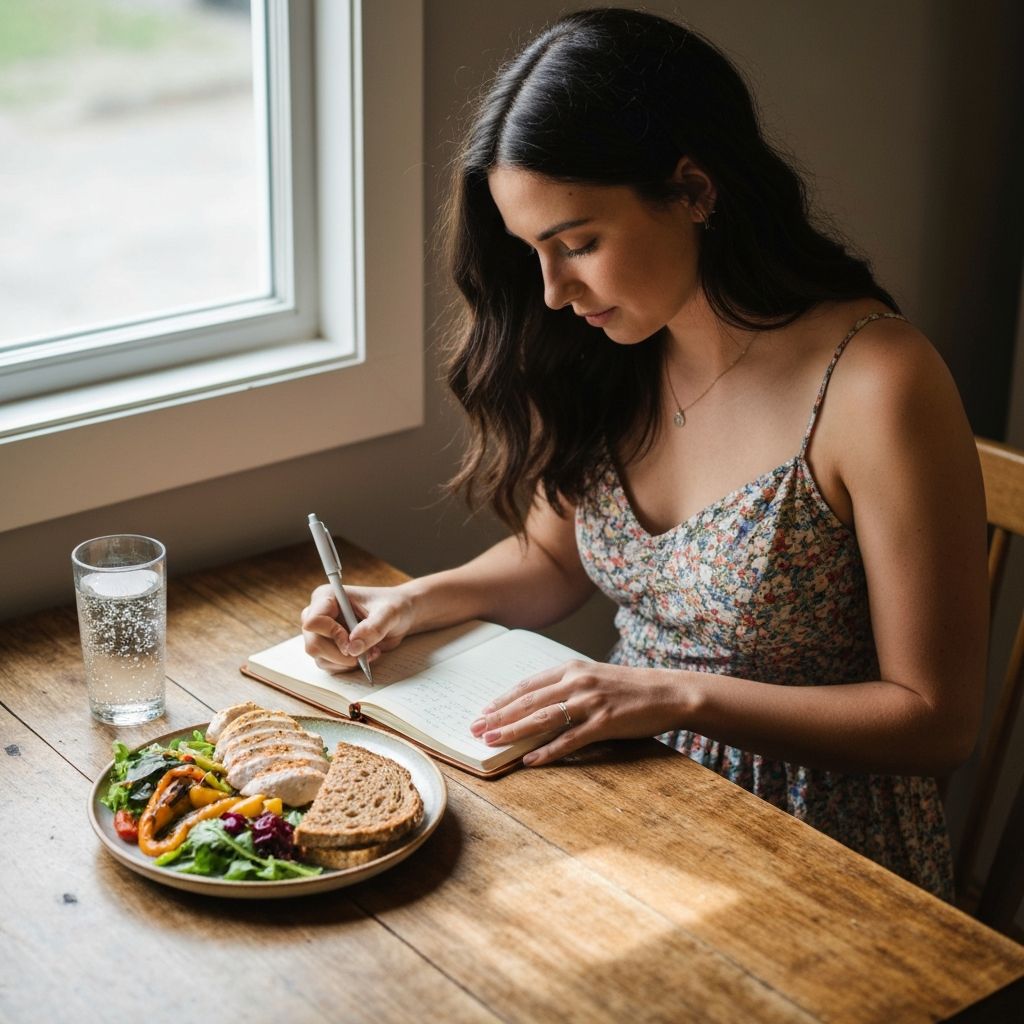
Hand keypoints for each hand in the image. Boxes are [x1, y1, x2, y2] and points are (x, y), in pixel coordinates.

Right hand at [300, 583, 414, 673]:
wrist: (399, 616)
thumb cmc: (393, 606)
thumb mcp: (389, 613)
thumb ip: (373, 628)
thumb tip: (353, 648)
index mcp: (327, 597)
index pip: (314, 621)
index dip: (332, 634)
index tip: (352, 641)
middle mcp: (318, 614)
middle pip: (313, 644)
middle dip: (340, 654)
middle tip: (362, 653)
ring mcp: (322, 632)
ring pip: (320, 658)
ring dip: (346, 661)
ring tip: (370, 651)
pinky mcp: (328, 647)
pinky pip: (329, 665)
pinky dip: (348, 665)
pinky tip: (366, 655)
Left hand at [469, 660, 684, 765]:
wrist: (669, 692)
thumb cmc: (631, 687)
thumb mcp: (595, 677)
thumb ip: (568, 686)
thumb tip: (538, 703)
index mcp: (572, 668)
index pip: (528, 685)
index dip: (503, 699)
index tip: (483, 712)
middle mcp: (577, 681)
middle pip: (528, 701)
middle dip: (498, 716)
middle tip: (476, 730)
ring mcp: (590, 702)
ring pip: (543, 719)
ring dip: (514, 732)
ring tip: (493, 743)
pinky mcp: (604, 722)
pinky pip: (570, 739)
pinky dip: (548, 751)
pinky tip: (530, 761)